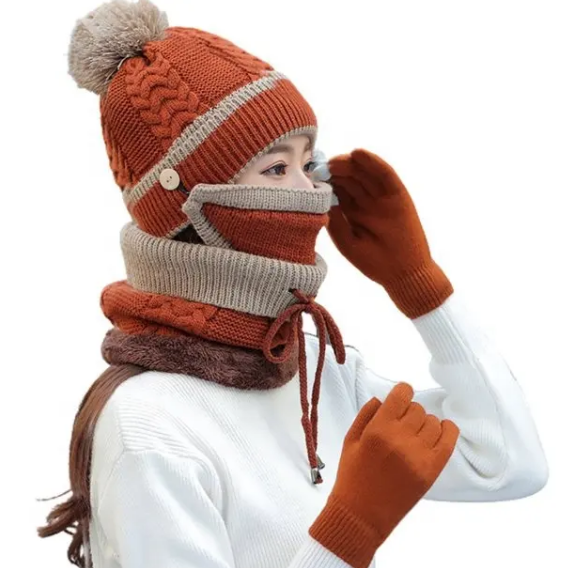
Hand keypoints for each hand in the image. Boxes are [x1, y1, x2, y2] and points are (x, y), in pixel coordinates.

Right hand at [309, 383, 458, 567]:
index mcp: (378, 430)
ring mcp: (418, 456)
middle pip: (417, 409)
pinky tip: (440, 430)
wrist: (361, 516)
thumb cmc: (352, 476)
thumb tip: (384, 398)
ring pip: (432, 422)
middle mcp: (400, 439)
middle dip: (409, 412)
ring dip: (424, 423)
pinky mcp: (431, 471)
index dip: (402, 391)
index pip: (401, 395)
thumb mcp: (350, 440)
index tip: (400, 397)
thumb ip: (366, 414)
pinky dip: (447, 430)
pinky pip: (448, 440)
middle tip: (401, 424)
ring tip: (414, 434)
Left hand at [326, 148, 452, 317]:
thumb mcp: (348, 243)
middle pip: (349, 178)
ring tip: (334, 160)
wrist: (405, 275)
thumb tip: (320, 199)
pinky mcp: (398, 195)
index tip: (309, 173)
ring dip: (349, 163)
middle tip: (320, 165)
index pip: (337, 189)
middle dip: (334, 169)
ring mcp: (382, 197)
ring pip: (365, 173)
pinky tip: (359, 154)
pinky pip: (385, 175)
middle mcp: (366, 201)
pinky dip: (373, 163)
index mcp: (352, 212)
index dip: (324, 180)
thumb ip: (336, 222)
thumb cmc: (375, 263)